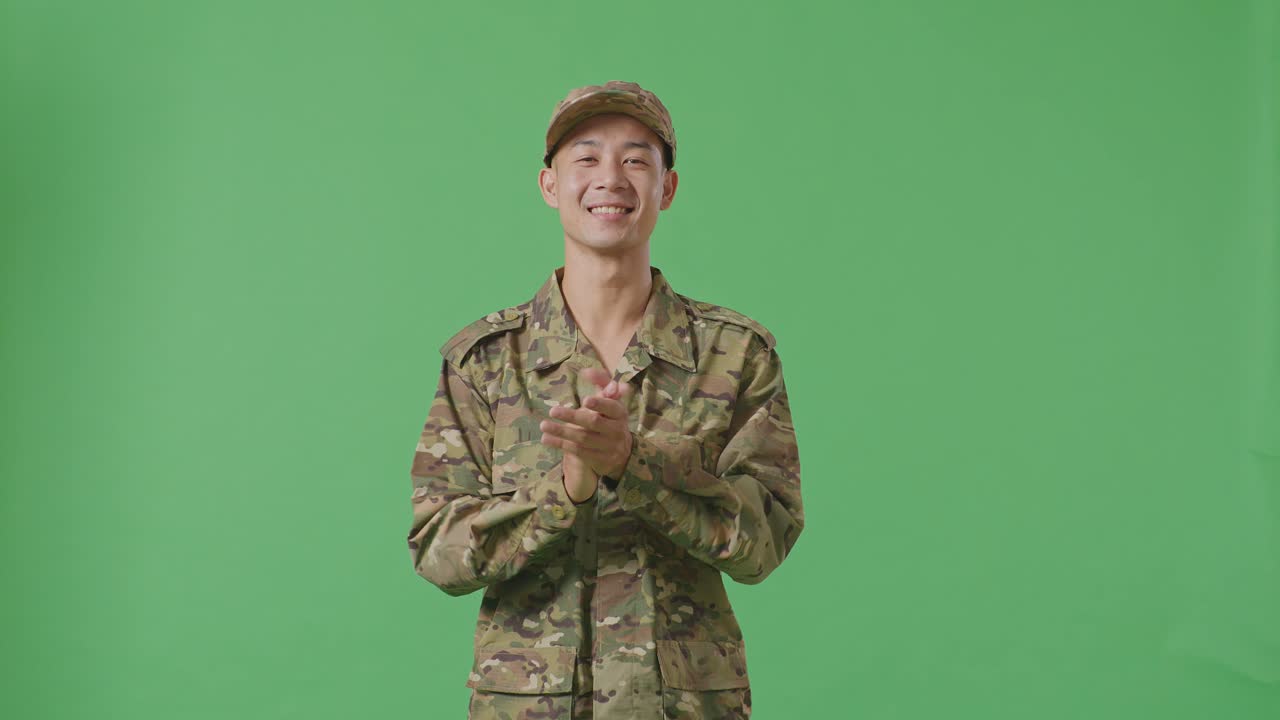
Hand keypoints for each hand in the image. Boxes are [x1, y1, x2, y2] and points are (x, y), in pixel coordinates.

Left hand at [539, 367, 634, 500]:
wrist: (621, 451)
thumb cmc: (610, 419)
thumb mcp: (610, 401)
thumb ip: (601, 383)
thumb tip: (587, 371)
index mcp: (620, 413)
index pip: (611, 407)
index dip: (600, 403)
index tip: (585, 400)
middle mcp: (617, 430)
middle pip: (593, 422)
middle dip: (572, 416)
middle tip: (553, 410)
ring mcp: (609, 447)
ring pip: (583, 438)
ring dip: (562, 431)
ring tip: (544, 425)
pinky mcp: (599, 460)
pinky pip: (578, 452)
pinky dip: (561, 444)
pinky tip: (547, 438)